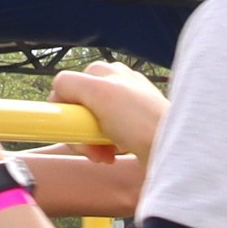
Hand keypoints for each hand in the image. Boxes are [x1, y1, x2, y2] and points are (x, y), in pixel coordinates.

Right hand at [50, 62, 166, 159]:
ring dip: (92, 144)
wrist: (170, 148)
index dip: (66, 113)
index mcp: (106, 72)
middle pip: (78, 109)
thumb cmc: (140, 121)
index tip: (73, 131)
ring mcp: (125, 105)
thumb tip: (56, 89)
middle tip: (92, 149)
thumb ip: (69, 84)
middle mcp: (116, 85)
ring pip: (91, 125)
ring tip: (106, 155)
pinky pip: (107, 136)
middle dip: (80, 132)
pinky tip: (116, 154)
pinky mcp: (133, 125)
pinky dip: (106, 147)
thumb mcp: (98, 93)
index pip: (67, 88)